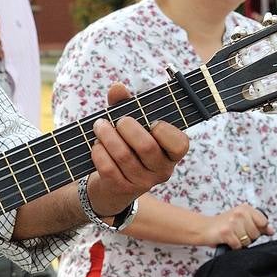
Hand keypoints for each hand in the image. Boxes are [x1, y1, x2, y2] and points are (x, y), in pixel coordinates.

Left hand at [86, 83, 189, 217]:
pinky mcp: (122, 189)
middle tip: (118, 120)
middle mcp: (162, 170)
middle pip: (146, 147)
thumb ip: (125, 104)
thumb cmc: (127, 145)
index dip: (165, 131)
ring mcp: (143, 182)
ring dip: (107, 137)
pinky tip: (96, 145)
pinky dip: (99, 152)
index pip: (180, 144)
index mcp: (171, 153)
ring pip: (123, 156)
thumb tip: (117, 88)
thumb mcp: (130, 124)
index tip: (151, 122)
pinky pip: (108, 169)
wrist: (113, 184)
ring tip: (99, 126)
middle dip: (127, 128)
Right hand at [199, 205, 269, 248]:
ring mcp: (232, 222)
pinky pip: (238, 246)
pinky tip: (228, 241)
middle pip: (256, 233)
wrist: (204, 228)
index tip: (249, 229)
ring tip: (232, 236)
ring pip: (247, 241)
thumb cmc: (224, 224)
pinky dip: (233, 246)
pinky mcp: (226, 232)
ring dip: (240, 242)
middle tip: (237, 233)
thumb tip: (271, 231)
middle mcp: (239, 213)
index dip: (259, 229)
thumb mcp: (242, 219)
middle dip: (248, 237)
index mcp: (245, 208)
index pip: (263, 222)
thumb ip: (258, 224)